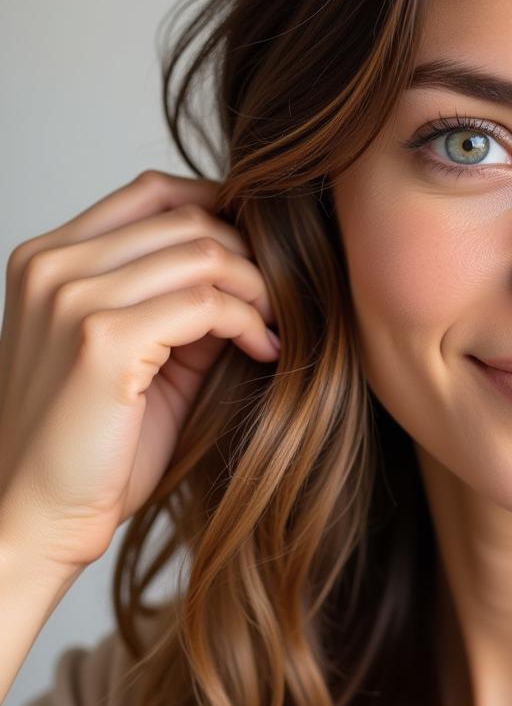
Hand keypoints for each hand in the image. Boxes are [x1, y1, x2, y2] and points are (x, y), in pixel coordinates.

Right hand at [0, 169, 279, 577]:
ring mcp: (72, 298)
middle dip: (250, 255)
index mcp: (50, 258)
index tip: (262, 250)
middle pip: (186, 218)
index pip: (151, 190)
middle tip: (280, 300)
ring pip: (203, 253)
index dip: (221, 208)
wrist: (36, 515)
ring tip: (273, 327)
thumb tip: (253, 265)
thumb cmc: (93, 441)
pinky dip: (249, 321)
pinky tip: (265, 350)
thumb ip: (180, 300)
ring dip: (258, 288)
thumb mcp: (139, 350)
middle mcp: (53, 266)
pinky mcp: (103, 340)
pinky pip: (207, 302)